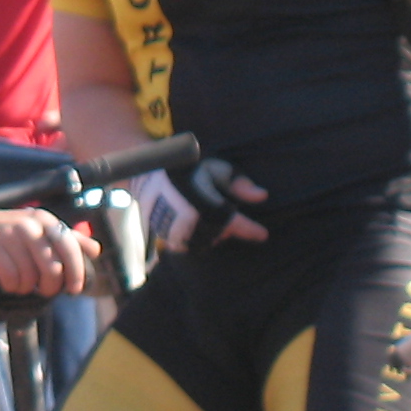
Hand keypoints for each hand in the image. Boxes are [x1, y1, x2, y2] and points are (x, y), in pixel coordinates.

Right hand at [0, 205, 97, 297]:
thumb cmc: (8, 233)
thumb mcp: (39, 231)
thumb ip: (68, 240)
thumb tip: (95, 249)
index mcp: (44, 221)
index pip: (70, 248)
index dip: (76, 272)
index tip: (73, 289)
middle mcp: (28, 225)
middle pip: (52, 268)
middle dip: (50, 286)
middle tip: (43, 290)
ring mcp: (7, 233)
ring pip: (30, 275)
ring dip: (27, 287)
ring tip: (21, 285)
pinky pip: (9, 275)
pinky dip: (11, 285)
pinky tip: (8, 283)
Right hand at [143, 155, 267, 249]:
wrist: (146, 171)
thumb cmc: (187, 167)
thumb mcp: (215, 168)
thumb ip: (239, 183)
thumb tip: (263, 196)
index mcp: (204, 203)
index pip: (234, 223)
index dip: (251, 230)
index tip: (263, 235)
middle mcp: (189, 221)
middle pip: (220, 234)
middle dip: (227, 227)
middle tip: (224, 212)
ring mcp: (175, 230)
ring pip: (204, 242)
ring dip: (212, 233)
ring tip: (207, 216)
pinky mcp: (165, 235)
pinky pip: (188, 244)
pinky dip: (196, 237)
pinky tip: (196, 224)